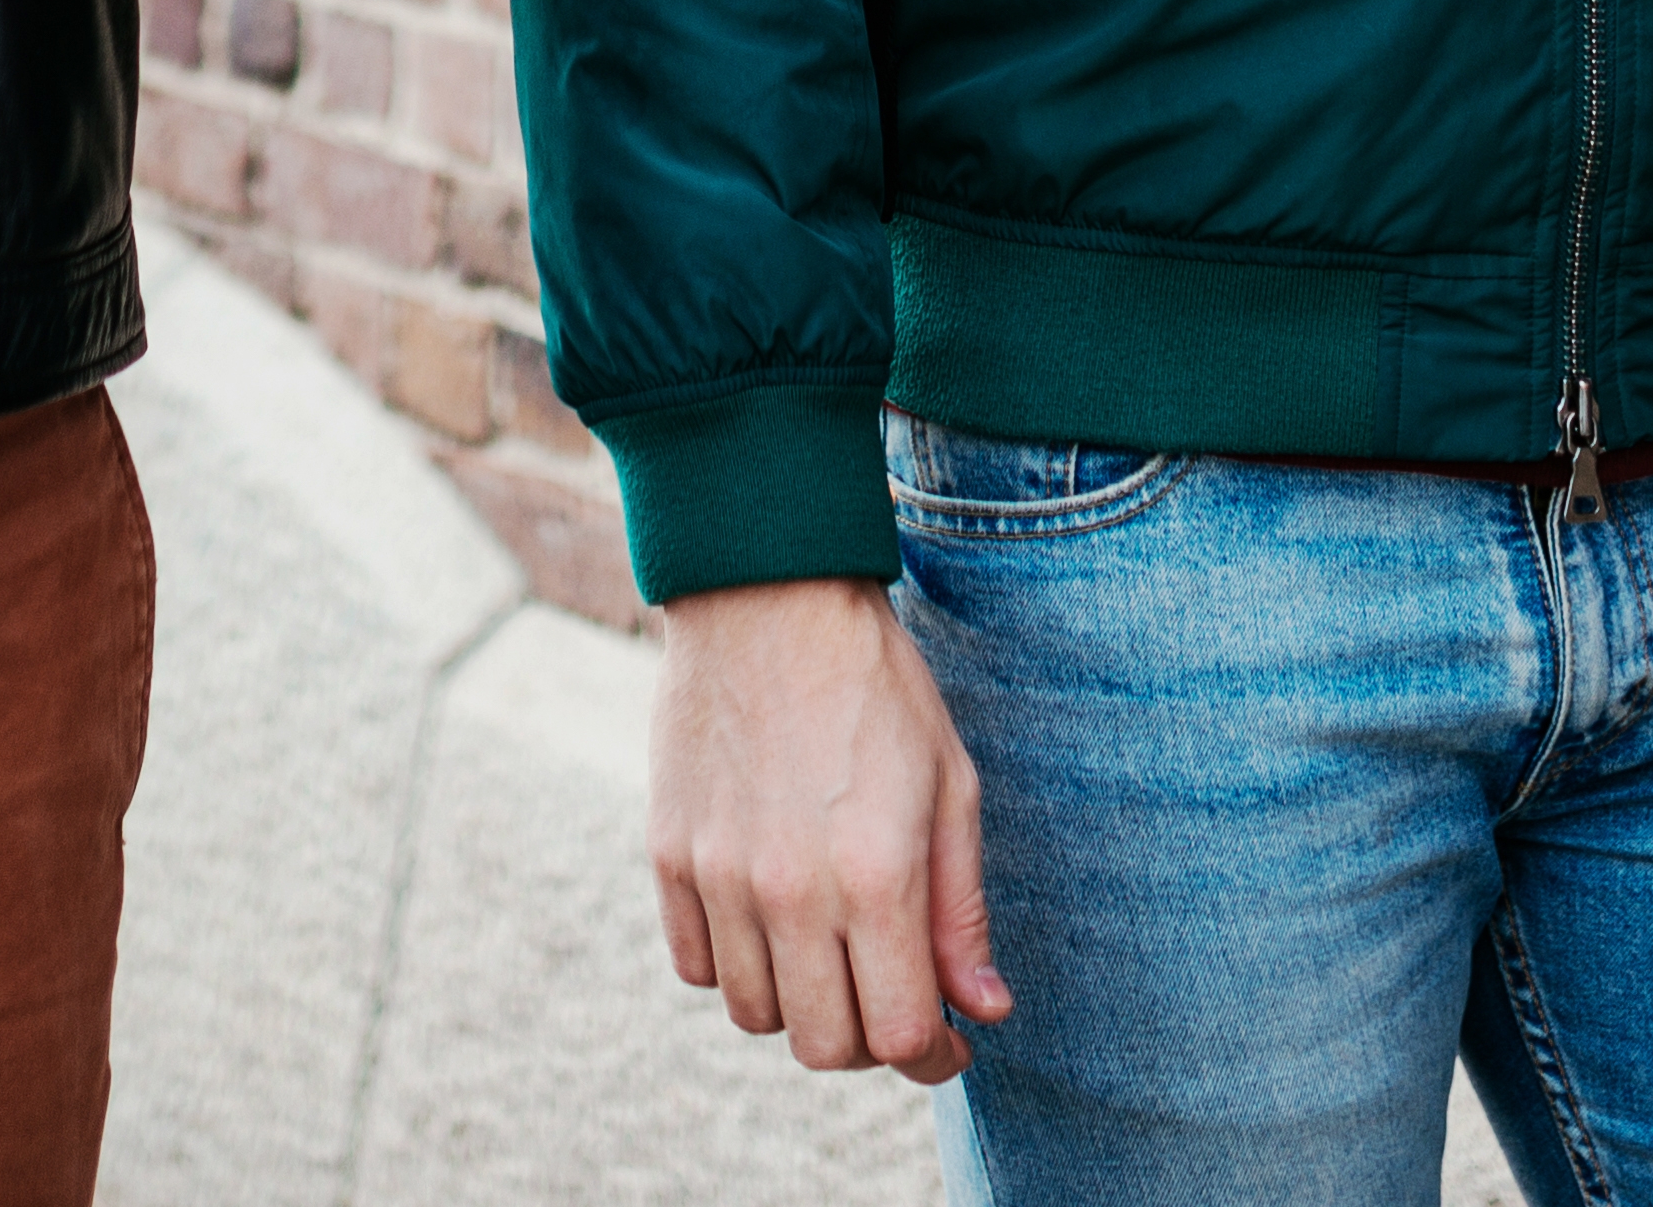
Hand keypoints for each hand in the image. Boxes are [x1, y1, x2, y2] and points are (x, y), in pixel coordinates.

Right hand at [649, 577, 1009, 1079]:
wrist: (766, 596)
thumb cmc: (875, 685)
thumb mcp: (950, 785)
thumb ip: (962, 910)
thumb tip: (982, 1010)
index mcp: (876, 875)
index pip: (898, 1035)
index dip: (931, 1056)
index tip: (946, 1039)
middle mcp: (791, 891)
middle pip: (823, 1045)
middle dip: (869, 1041)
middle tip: (889, 997)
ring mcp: (720, 876)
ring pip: (755, 1015)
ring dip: (800, 1005)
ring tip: (830, 953)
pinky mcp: (669, 855)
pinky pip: (696, 966)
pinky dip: (736, 966)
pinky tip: (769, 921)